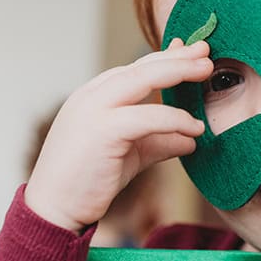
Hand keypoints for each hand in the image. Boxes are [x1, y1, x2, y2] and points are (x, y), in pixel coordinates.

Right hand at [25, 39, 211, 231]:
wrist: (53, 210)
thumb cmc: (87, 181)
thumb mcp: (130, 155)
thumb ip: (158, 141)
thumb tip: (190, 139)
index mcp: (94, 96)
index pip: (135, 69)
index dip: (166, 58)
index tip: (193, 52)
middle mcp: (92, 96)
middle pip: (141, 66)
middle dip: (178, 56)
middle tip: (207, 50)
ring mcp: (94, 110)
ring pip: (143, 78)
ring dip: (178, 71)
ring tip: (207, 70)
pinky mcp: (102, 131)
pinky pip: (147, 117)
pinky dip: (175, 119)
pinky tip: (195, 128)